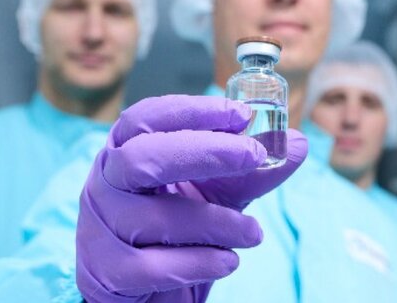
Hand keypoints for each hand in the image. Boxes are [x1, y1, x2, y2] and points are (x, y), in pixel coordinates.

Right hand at [76, 95, 306, 302]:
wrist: (145, 288)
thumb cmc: (176, 227)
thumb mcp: (217, 193)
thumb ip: (251, 170)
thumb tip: (297, 144)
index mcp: (126, 149)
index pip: (147, 117)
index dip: (194, 111)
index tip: (242, 116)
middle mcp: (106, 181)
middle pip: (143, 156)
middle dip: (204, 152)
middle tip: (254, 155)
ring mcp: (99, 226)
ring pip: (156, 217)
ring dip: (217, 223)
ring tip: (253, 233)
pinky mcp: (104, 271)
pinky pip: (152, 266)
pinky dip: (199, 262)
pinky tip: (227, 261)